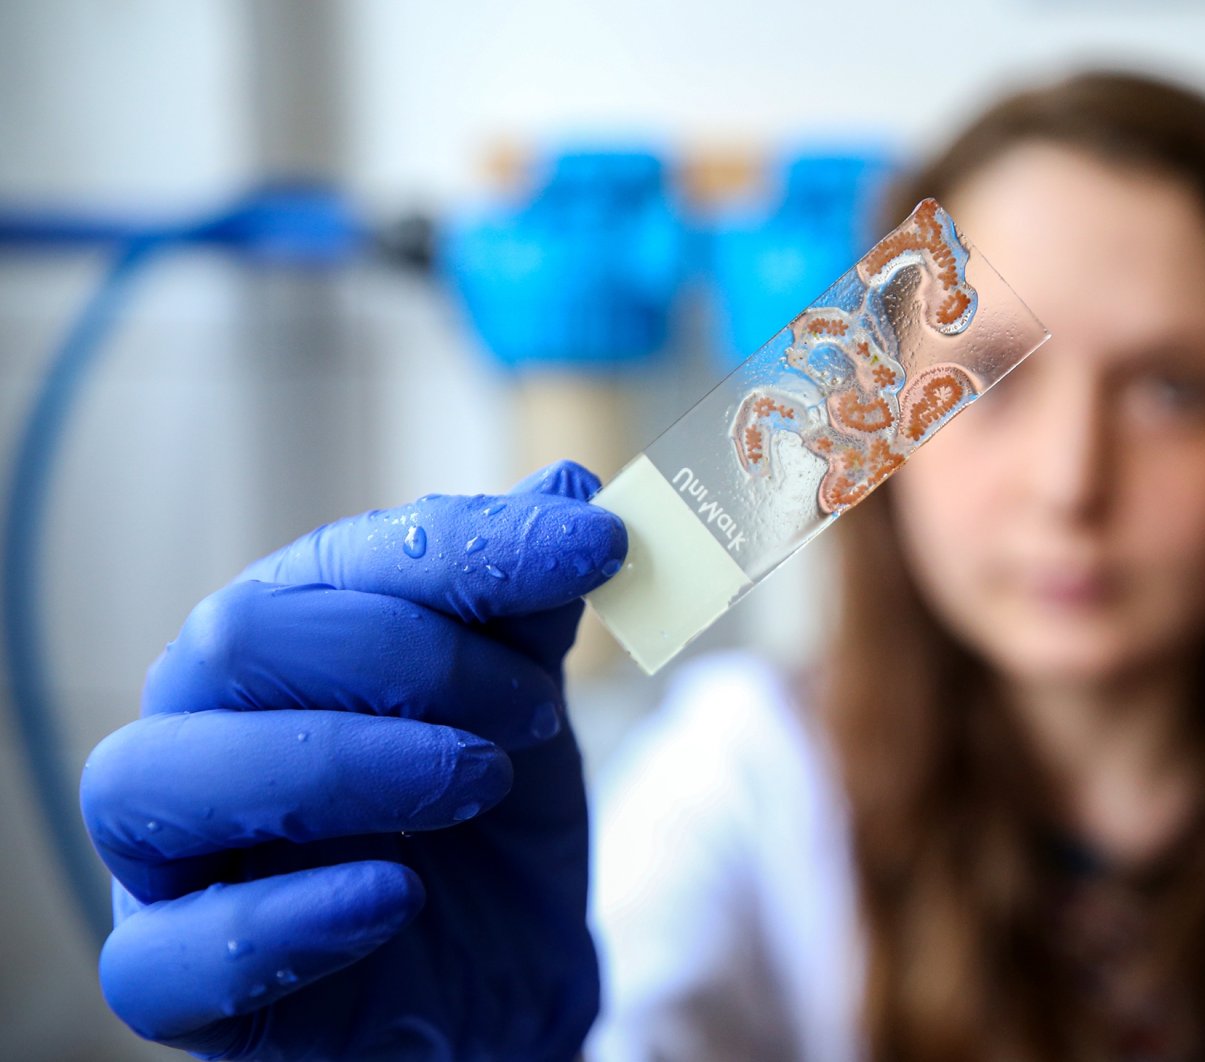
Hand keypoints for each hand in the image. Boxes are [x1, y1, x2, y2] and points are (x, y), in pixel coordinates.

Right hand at [79, 460, 625, 1059]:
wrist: (510, 972)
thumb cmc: (492, 825)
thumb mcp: (524, 707)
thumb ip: (527, 606)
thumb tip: (562, 483)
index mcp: (278, 642)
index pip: (339, 562)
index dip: (469, 548)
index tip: (599, 544)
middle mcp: (200, 729)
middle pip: (239, 641)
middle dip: (408, 660)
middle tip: (530, 712)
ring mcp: (169, 857)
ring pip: (160, 778)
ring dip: (343, 764)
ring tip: (479, 781)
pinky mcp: (174, 979)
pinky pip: (163, 956)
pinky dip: (286, 918)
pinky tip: (398, 897)